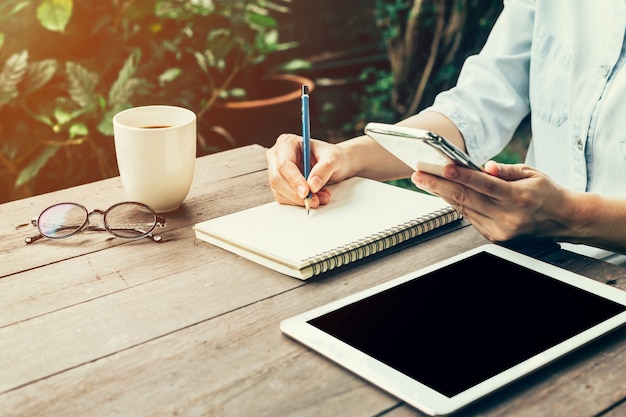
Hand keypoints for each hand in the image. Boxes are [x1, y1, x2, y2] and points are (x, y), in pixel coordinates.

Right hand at [266, 134, 350, 207]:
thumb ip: (324, 169)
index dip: (294, 180)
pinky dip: (299, 202)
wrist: (334, 164)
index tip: (306, 192)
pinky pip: (283, 198)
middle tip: (315, 200)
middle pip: (277, 179)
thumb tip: (312, 185)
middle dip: (297, 194)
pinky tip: (314, 198)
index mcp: (287, 142)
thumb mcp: (334, 158)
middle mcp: (278, 156)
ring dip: (299, 200)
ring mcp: (276, 171)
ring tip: (320, 198)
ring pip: (279, 191)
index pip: (284, 164)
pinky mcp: (279, 185)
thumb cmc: (332, 157)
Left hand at [411, 161, 572, 242]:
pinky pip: (470, 218)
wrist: (565, 220)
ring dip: (441, 194)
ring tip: (424, 181)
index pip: (484, 185)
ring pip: (464, 209)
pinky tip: (442, 193)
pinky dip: (456, 204)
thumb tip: (484, 166)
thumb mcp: (532, 173)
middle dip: (438, 186)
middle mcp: (508, 217)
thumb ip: (506, 170)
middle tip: (418, 174)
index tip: (441, 167)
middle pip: (467, 199)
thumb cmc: (547, 193)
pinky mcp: (495, 238)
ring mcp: (500, 230)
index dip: (461, 176)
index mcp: (519, 197)